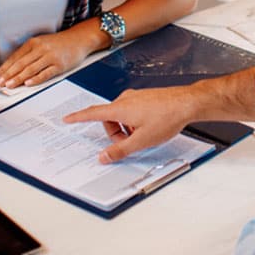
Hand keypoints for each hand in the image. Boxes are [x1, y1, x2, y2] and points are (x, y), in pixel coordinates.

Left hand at [0, 31, 91, 88]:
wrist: (79, 39)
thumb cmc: (60, 43)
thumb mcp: (42, 43)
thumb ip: (29, 53)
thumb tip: (13, 67)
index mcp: (33, 43)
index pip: (15, 57)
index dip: (4, 68)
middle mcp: (41, 48)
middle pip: (20, 63)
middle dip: (8, 75)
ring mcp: (50, 56)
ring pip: (30, 69)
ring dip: (18, 78)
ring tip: (9, 85)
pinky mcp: (59, 64)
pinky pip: (45, 73)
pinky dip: (36, 79)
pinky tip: (28, 83)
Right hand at [62, 86, 195, 162]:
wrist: (187, 103)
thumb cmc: (166, 118)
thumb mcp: (141, 141)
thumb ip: (120, 150)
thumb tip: (103, 157)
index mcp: (120, 108)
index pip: (92, 113)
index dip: (78, 117)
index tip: (67, 118)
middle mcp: (125, 99)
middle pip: (109, 119)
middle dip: (115, 134)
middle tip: (129, 143)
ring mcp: (135, 97)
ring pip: (121, 116)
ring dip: (125, 128)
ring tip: (142, 135)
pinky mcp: (144, 97)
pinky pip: (131, 111)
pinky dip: (134, 122)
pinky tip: (149, 127)